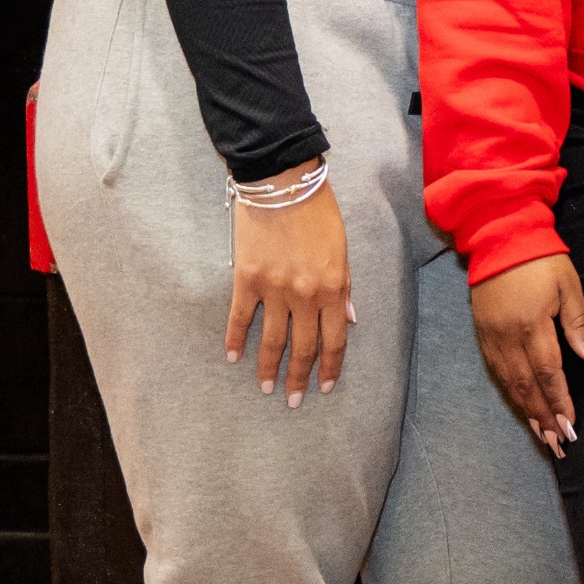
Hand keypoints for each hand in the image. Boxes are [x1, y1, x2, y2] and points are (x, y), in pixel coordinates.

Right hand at [224, 185, 355, 405]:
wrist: (282, 182)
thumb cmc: (318, 212)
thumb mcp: (343, 249)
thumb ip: (344, 287)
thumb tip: (349, 319)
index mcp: (333, 287)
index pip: (335, 339)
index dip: (330, 366)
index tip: (325, 387)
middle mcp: (305, 294)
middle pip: (304, 347)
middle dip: (300, 378)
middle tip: (294, 401)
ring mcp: (274, 288)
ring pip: (272, 340)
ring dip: (268, 368)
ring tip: (266, 388)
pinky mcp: (247, 279)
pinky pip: (241, 317)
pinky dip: (236, 340)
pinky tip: (233, 358)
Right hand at [470, 252, 583, 453]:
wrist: (498, 236)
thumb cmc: (541, 260)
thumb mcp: (569, 286)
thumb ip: (579, 326)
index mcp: (532, 325)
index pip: (548, 374)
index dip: (559, 403)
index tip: (569, 427)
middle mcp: (507, 337)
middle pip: (526, 387)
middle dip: (543, 418)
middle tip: (557, 444)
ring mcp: (491, 338)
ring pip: (509, 385)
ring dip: (526, 412)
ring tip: (541, 435)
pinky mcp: (482, 335)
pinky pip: (496, 373)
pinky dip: (510, 394)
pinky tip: (521, 407)